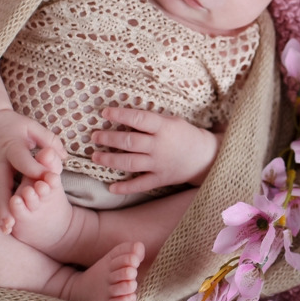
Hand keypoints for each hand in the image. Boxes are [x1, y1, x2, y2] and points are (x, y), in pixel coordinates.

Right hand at [0, 108, 66, 233]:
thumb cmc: (12, 124)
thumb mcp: (31, 126)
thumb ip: (49, 140)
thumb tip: (63, 157)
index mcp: (11, 147)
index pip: (22, 161)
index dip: (35, 170)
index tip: (49, 180)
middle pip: (0, 184)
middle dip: (5, 204)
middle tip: (13, 222)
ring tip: (6, 229)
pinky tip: (1, 224)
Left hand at [91, 106, 219, 193]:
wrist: (205, 157)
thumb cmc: (184, 135)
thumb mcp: (171, 121)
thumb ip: (150, 121)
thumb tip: (124, 118)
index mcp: (164, 128)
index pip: (138, 118)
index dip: (120, 115)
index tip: (105, 113)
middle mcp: (160, 146)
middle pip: (130, 142)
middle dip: (109, 139)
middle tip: (95, 136)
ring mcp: (159, 164)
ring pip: (130, 163)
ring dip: (110, 160)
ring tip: (96, 156)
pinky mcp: (161, 179)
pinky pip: (140, 184)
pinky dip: (125, 188)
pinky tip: (111, 188)